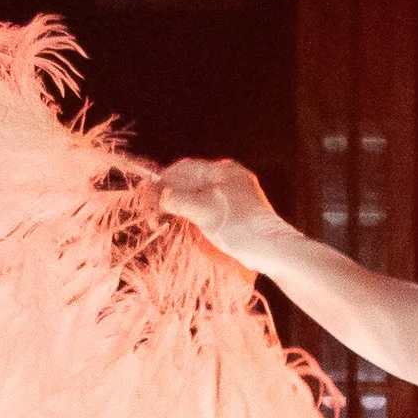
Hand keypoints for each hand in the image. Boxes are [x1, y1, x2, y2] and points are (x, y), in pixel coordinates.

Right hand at [155, 157, 291, 267]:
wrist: (270, 249)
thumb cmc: (238, 225)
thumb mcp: (203, 210)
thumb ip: (179, 199)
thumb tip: (160, 194)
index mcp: (224, 171)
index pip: (186, 167)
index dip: (165, 177)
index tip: (147, 190)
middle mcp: (229, 178)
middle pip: (192, 180)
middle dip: (170, 192)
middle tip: (151, 207)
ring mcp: (233, 196)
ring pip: (198, 194)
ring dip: (179, 203)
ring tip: (161, 216)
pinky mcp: (236, 213)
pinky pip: (207, 206)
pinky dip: (191, 211)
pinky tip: (181, 220)